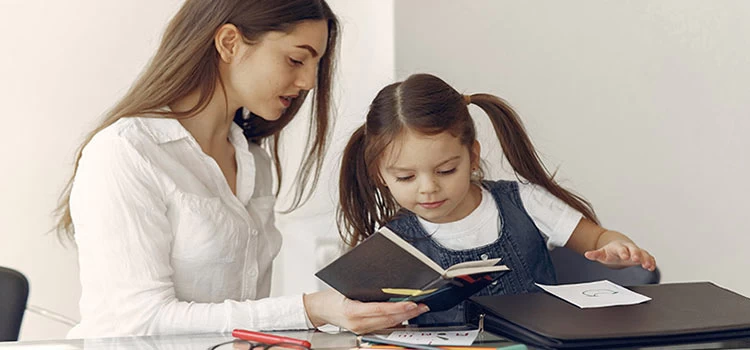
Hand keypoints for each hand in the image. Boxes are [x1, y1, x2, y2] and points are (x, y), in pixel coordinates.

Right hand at [303, 289, 428, 333]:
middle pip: (388, 319)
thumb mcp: (347, 287)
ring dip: (404, 318)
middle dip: (408, 313)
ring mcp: (360, 330)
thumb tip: (389, 282)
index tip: (413, 303)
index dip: (399, 308)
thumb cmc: (331, 297)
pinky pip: (382, 327)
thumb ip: (367, 287)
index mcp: (352, 311)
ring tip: (417, 309)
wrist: (319, 309)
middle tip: (422, 305)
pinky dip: (395, 322)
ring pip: (388, 325)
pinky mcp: (363, 332)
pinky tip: (404, 316)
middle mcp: (357, 324)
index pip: (381, 310)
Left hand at [584, 240, 655, 270]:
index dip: (623, 252)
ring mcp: (636, 251)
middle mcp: (629, 248)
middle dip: (636, 254)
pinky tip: (652, 267)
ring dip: (646, 259)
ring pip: (643, 253)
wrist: (618, 247)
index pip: (621, 248)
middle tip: (637, 259)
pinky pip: (648, 257)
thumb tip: (587, 254)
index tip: (624, 256)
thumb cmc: (610, 252)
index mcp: (618, 247)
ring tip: (648, 266)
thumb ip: (595, 254)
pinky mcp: (642, 256)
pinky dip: (651, 261)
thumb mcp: (602, 253)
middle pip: (633, 249)